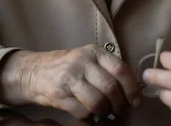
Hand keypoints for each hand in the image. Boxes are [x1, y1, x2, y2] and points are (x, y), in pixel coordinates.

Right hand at [0, 45, 142, 119]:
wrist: (34, 71)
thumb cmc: (68, 67)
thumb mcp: (88, 59)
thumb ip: (108, 69)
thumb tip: (134, 89)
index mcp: (94, 52)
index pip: (121, 69)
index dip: (132, 89)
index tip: (135, 102)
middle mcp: (83, 62)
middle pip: (111, 88)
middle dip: (119, 105)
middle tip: (120, 112)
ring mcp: (70, 77)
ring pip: (98, 102)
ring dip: (105, 113)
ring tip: (104, 114)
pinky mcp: (59, 94)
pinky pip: (82, 111)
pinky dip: (89, 117)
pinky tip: (88, 115)